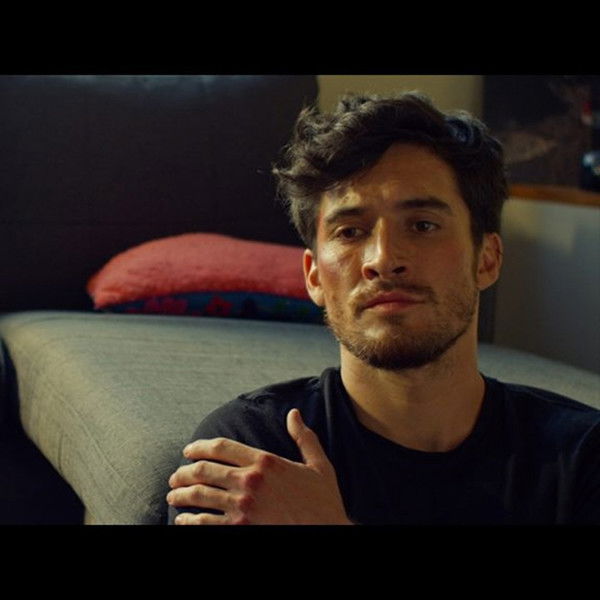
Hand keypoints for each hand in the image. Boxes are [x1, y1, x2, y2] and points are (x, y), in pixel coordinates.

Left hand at [167, 408, 351, 524]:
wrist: (329, 531)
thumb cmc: (324, 501)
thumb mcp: (319, 465)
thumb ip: (304, 438)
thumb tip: (294, 414)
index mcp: (266, 461)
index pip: (221, 446)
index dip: (199, 447)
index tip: (188, 450)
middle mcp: (251, 480)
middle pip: (204, 470)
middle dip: (183, 473)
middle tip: (175, 477)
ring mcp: (243, 506)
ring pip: (199, 496)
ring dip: (181, 495)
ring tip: (173, 497)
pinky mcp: (241, 529)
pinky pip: (205, 523)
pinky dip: (189, 521)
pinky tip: (183, 520)